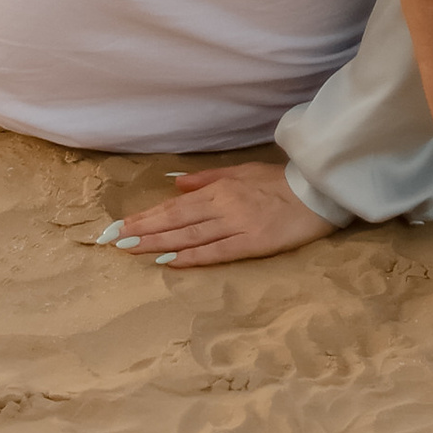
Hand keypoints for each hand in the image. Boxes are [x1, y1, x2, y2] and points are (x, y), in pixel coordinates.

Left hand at [109, 161, 335, 266]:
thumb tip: (177, 184)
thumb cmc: (280, 181)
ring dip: (158, 243)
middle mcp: (223, 205)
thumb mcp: (242, 171)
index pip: (175, 205)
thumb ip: (209, 178)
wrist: (317, 191)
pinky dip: (191, 256)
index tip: (121, 225)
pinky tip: (170, 260)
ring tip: (131, 249)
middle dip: (143, 230)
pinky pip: (216, 251)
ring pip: (189, 235)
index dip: (146, 216)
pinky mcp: (252, 242)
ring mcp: (237, 224)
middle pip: (176, 220)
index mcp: (220, 188)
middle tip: (114, 240)